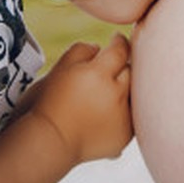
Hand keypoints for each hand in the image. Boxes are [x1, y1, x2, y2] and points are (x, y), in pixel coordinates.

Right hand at [27, 33, 132, 163]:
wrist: (48, 142)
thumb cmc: (48, 102)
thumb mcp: (59, 68)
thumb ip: (82, 50)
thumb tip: (100, 49)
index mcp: (98, 74)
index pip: (120, 49)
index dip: (119, 42)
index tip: (116, 40)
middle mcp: (115, 95)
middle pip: (131, 71)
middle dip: (122, 67)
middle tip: (110, 69)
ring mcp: (122, 117)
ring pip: (135, 94)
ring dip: (125, 90)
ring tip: (106, 93)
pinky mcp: (124, 135)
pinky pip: (132, 116)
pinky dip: (124, 111)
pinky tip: (107, 113)